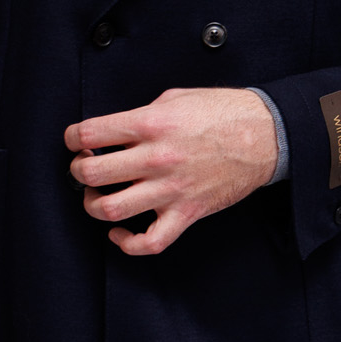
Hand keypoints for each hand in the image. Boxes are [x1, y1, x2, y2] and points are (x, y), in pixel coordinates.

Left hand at [65, 86, 279, 256]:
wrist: (266, 135)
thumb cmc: (224, 112)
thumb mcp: (175, 98)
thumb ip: (142, 115)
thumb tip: (117, 131)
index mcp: (150, 124)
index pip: (90, 133)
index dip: (74, 137)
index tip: (77, 140)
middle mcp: (156, 158)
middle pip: (91, 174)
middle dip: (78, 170)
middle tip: (84, 166)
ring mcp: (170, 189)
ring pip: (110, 210)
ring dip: (93, 205)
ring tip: (97, 196)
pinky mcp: (186, 212)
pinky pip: (149, 242)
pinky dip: (127, 243)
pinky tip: (119, 233)